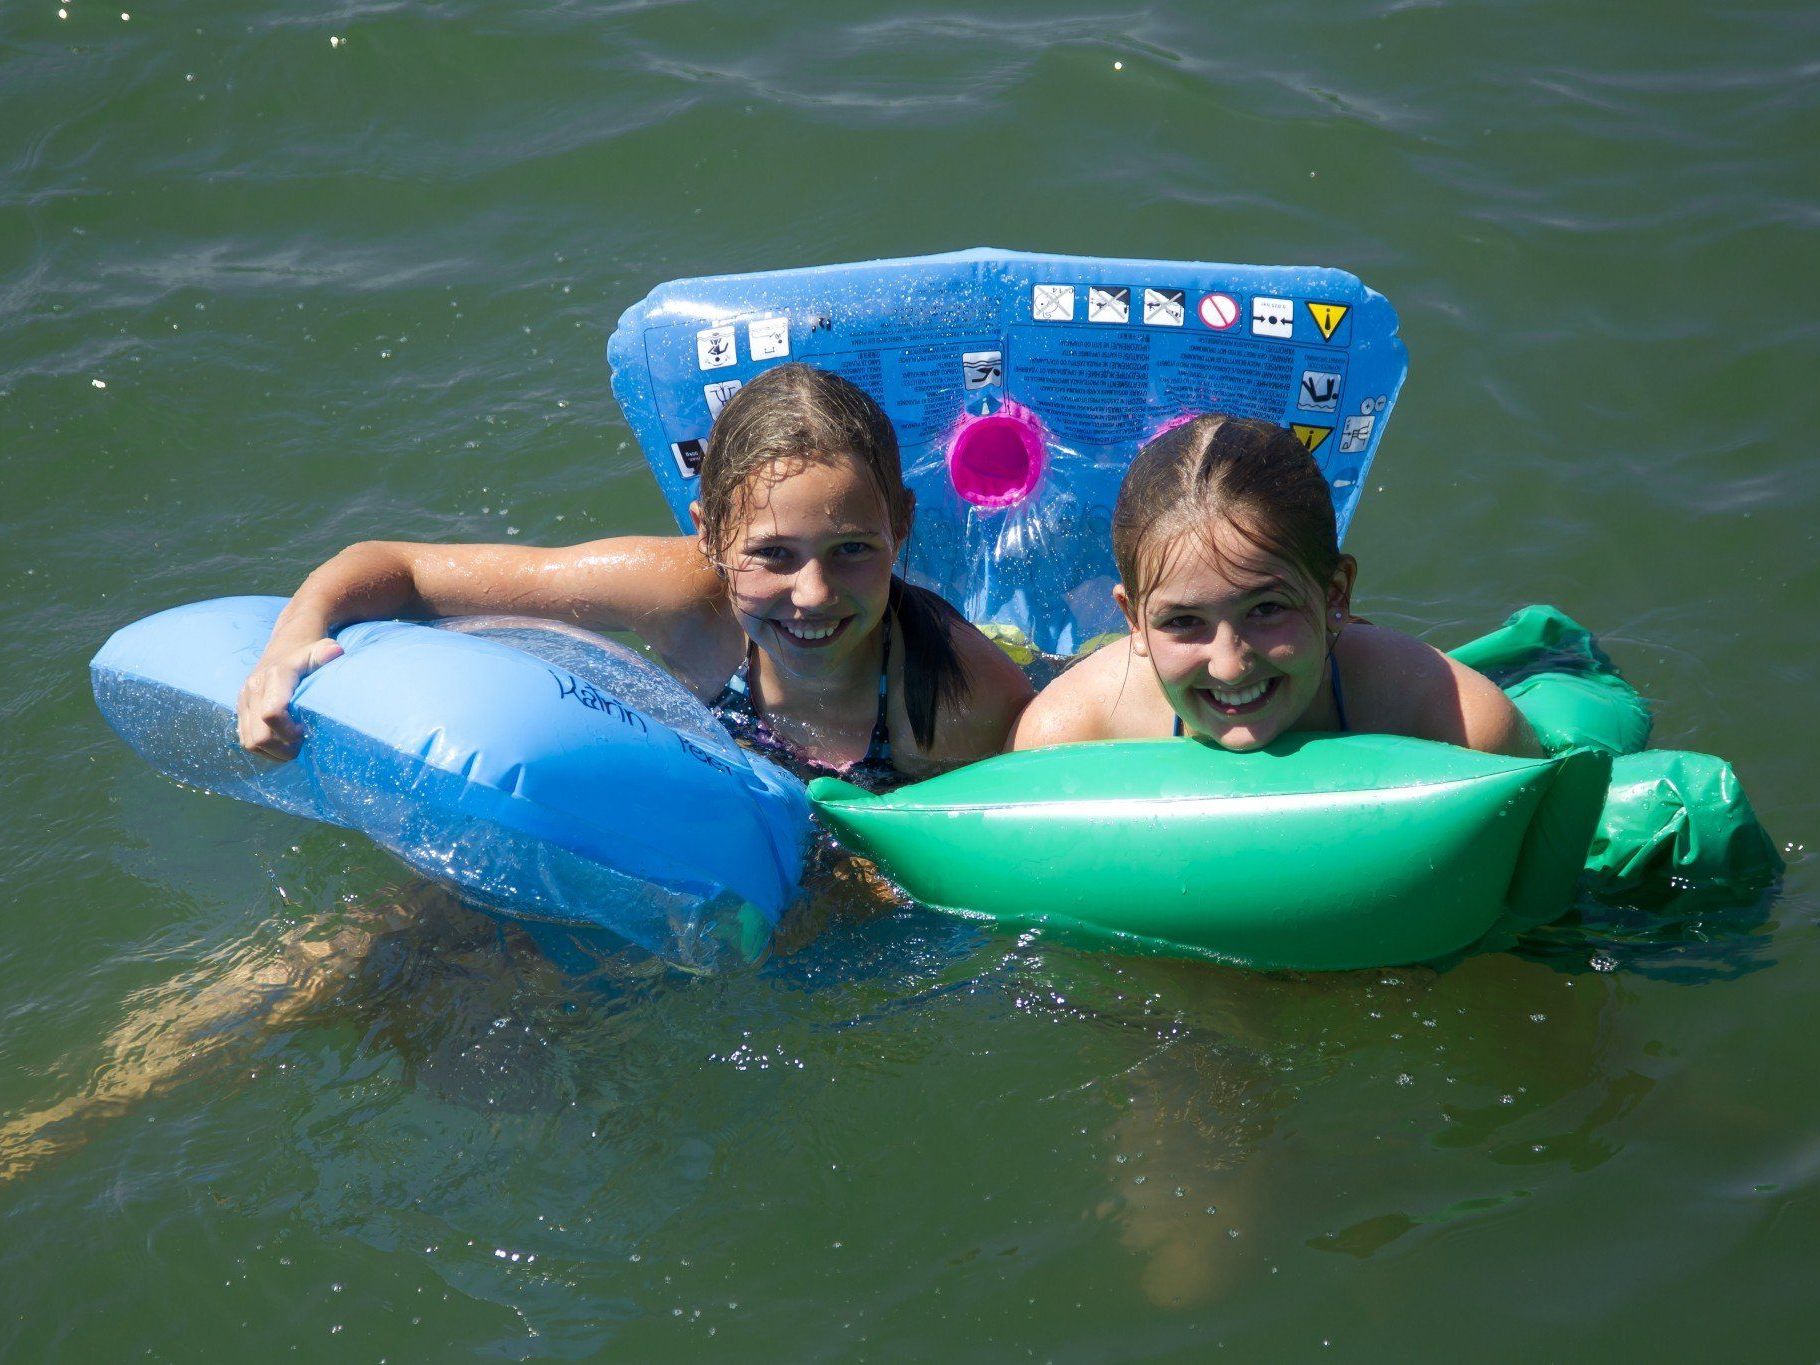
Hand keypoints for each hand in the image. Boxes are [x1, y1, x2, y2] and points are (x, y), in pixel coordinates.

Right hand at [236, 637, 343, 760]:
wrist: (286, 644)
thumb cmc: (308, 652)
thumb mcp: (319, 649)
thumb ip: (326, 653)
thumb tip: (336, 652)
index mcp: (274, 676)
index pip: (272, 714)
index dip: (289, 732)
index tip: (305, 730)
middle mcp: (253, 688)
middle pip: (259, 737)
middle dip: (283, 748)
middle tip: (301, 744)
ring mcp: (244, 700)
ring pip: (250, 742)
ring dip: (273, 751)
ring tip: (293, 744)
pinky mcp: (240, 709)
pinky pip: (245, 739)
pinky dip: (264, 748)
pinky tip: (282, 741)